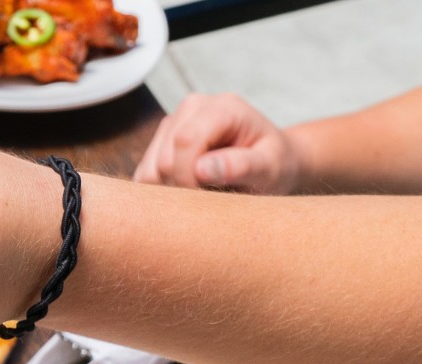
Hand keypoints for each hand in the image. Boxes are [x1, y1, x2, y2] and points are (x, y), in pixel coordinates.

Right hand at [134, 93, 302, 193]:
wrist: (272, 160)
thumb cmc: (276, 164)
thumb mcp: (271, 168)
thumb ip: (241, 166)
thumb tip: (201, 169)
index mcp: (223, 108)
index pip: (185, 140)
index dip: (190, 176)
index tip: (211, 198)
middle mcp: (193, 107)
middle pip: (164, 157)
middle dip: (183, 186)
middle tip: (214, 195)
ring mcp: (174, 121)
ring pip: (150, 168)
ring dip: (172, 189)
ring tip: (205, 190)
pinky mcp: (161, 139)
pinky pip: (145, 173)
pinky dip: (163, 189)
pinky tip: (191, 187)